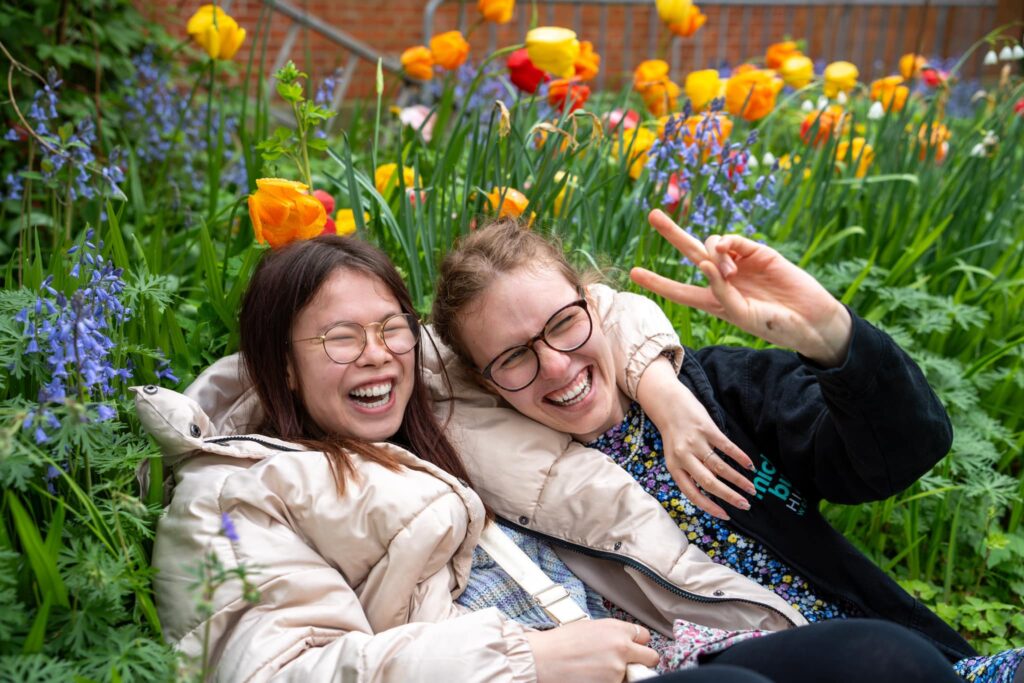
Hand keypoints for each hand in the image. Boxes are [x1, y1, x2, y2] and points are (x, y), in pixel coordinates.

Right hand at [526, 619, 659, 682]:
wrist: (541, 660)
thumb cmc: (559, 643)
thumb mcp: (589, 627)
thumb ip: (612, 634)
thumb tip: (625, 642)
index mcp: (616, 628)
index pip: (644, 636)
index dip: (636, 644)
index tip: (631, 649)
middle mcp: (622, 647)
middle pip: (651, 657)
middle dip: (641, 662)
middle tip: (626, 665)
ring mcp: (617, 670)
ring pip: (633, 675)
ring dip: (621, 675)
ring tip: (597, 672)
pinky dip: (609, 682)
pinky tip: (593, 678)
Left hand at [632, 210, 852, 366]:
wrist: (811, 319)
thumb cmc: (775, 324)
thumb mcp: (741, 314)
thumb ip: (719, 291)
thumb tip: (702, 262)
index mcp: (715, 301)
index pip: (679, 290)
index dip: (657, 282)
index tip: (633, 273)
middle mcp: (723, 279)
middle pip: (691, 251)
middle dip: (672, 232)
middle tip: (653, 214)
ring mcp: (741, 263)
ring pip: (712, 244)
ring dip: (713, 254)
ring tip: (730, 273)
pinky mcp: (758, 252)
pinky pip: (734, 240)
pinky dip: (726, 244)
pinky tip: (729, 257)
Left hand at [636, 357, 755, 519]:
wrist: (666, 402)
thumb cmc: (673, 432)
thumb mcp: (675, 455)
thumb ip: (690, 471)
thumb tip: (713, 489)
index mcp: (674, 467)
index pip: (692, 493)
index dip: (709, 507)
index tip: (726, 515)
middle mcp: (683, 456)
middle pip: (709, 483)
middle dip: (729, 496)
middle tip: (746, 505)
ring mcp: (695, 442)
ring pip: (720, 466)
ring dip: (738, 480)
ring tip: (752, 489)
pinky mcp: (706, 428)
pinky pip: (726, 446)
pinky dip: (740, 457)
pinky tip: (750, 466)